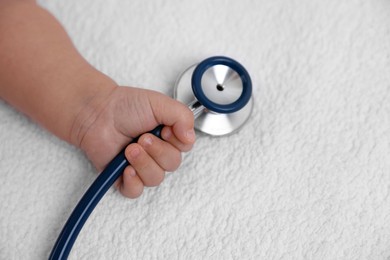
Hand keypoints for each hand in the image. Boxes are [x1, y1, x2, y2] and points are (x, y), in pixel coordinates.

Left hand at [72, 86, 194, 197]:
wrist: (96, 113)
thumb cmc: (125, 106)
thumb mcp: (159, 103)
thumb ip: (182, 116)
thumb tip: (190, 137)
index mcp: (168, 135)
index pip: (185, 148)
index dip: (176, 142)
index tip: (164, 130)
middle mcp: (157, 152)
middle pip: (172, 165)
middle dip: (157, 151)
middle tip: (142, 138)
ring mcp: (141, 166)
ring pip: (155, 178)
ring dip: (143, 163)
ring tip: (130, 149)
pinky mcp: (123, 177)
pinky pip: (135, 191)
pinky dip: (132, 182)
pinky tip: (126, 168)